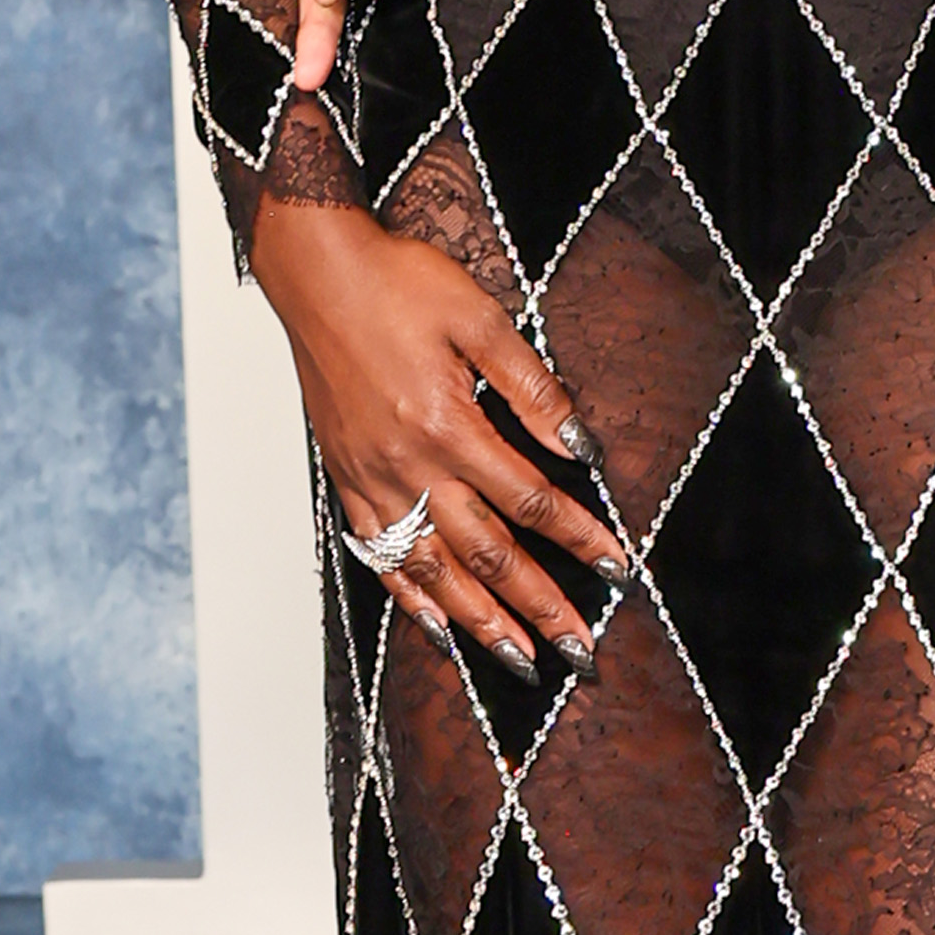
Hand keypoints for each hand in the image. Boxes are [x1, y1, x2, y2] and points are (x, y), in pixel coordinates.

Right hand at [247, 188, 623, 676]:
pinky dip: (412, 599)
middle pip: (486, 554)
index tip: (617, 569)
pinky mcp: (347, 479)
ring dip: (480, 623)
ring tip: (521, 662)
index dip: (580, 538)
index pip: (531, 501)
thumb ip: (534, 389)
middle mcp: (408, 465)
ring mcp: (373, 479)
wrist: (317, 272)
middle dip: (538, 607)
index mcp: (448, 425)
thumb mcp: (481, 318)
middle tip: (579, 650)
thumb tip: (581, 449)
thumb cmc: (398, 284)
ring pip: (433, 571)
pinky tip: (441, 629)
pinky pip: (380, 556)